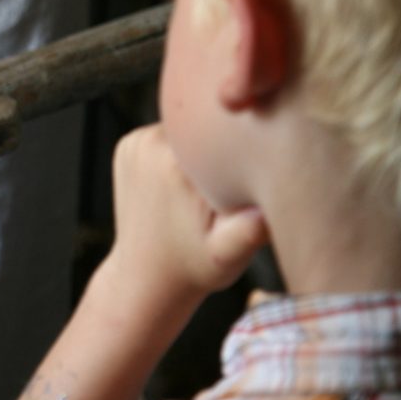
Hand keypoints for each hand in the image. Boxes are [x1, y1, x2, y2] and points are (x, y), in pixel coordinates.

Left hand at [101, 124, 269, 308]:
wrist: (144, 276)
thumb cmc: (193, 267)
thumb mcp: (228, 255)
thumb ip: (251, 229)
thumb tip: (273, 204)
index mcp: (176, 164)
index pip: (225, 128)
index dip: (247, 142)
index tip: (258, 164)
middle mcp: (151, 144)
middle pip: (205, 123)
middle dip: (223, 144)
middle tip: (234, 177)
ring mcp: (135, 143)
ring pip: (187, 126)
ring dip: (202, 145)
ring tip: (212, 179)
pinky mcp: (127, 145)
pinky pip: (167, 133)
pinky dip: (182, 149)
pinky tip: (188, 179)